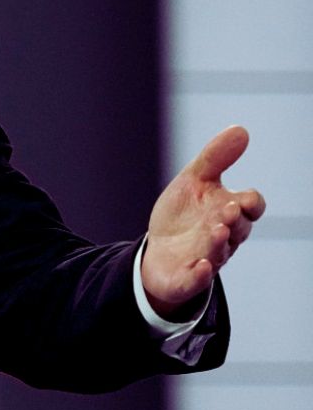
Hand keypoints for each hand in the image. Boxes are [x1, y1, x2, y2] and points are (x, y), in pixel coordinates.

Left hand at [142, 125, 264, 318]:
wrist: (158, 251)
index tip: (244, 197)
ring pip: (219, 252)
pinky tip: (201, 267)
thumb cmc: (183, 215)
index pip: (252, 207)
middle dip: (234, 220)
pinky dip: (200, 274)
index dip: (251, 203)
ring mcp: (206, 258)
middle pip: (238, 229)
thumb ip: (215, 157)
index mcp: (229, 212)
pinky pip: (197, 279)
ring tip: (217, 230)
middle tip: (227, 210)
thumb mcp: (194, 180)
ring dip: (219, 242)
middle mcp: (223, 237)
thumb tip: (241, 129)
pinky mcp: (186, 278)